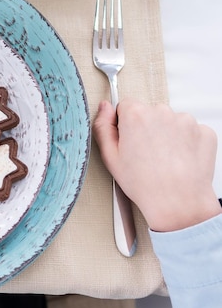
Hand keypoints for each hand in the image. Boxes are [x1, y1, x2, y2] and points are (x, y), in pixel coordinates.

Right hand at [93, 98, 219, 231]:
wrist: (178, 202)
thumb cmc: (144, 183)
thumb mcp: (110, 156)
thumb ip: (102, 126)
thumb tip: (105, 107)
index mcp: (136, 115)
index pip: (126, 106)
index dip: (124, 124)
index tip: (128, 141)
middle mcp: (162, 112)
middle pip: (149, 113)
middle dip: (146, 128)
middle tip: (145, 154)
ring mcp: (186, 121)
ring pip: (170, 122)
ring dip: (166, 135)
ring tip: (163, 160)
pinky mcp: (204, 132)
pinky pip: (190, 132)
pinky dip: (185, 142)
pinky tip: (179, 160)